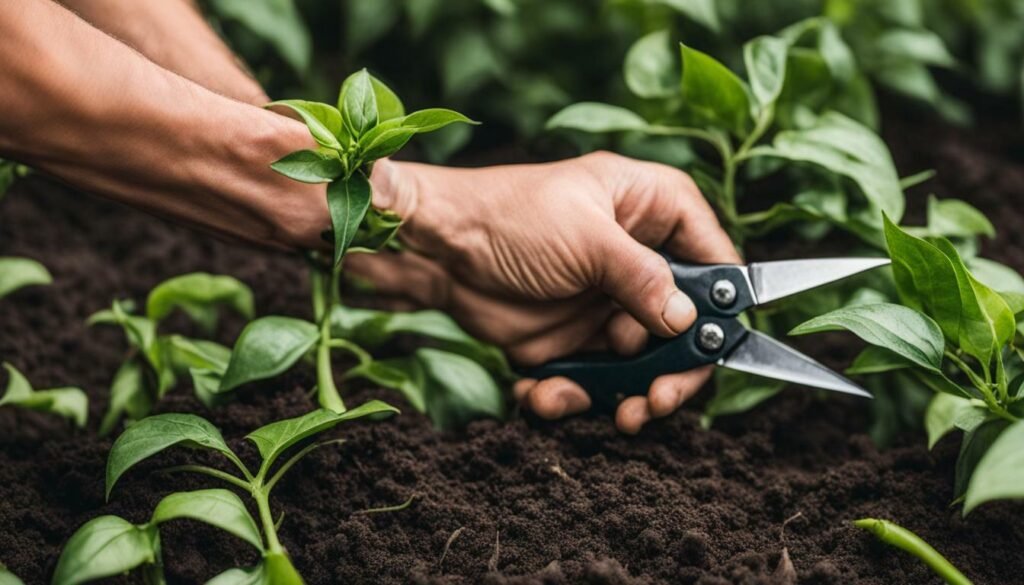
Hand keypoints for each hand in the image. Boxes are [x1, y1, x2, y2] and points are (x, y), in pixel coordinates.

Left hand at [348, 152, 739, 432]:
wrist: (437, 249)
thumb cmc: (509, 216)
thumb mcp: (585, 238)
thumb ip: (643, 279)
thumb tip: (689, 321)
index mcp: (655, 210)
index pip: (716, 260)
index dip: (722, 309)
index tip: (713, 351)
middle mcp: (642, 260)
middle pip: (687, 327)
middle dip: (674, 371)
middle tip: (654, 401)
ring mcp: (610, 303)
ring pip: (645, 364)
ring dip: (625, 394)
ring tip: (609, 413)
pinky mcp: (577, 340)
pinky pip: (596, 380)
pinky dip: (575, 395)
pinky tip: (542, 394)